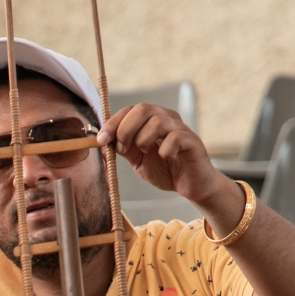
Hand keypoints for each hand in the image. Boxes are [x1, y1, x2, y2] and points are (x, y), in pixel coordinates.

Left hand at [97, 104, 220, 205]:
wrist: (190, 186)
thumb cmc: (166, 169)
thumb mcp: (137, 160)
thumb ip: (122, 149)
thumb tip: (101, 142)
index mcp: (152, 120)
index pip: (130, 110)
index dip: (113, 122)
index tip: (101, 139)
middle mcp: (167, 119)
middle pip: (143, 108)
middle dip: (125, 128)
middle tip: (122, 148)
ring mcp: (181, 128)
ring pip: (157, 121)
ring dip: (143, 139)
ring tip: (146, 152)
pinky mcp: (193, 141)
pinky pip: (175, 137)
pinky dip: (164, 149)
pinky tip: (165, 157)